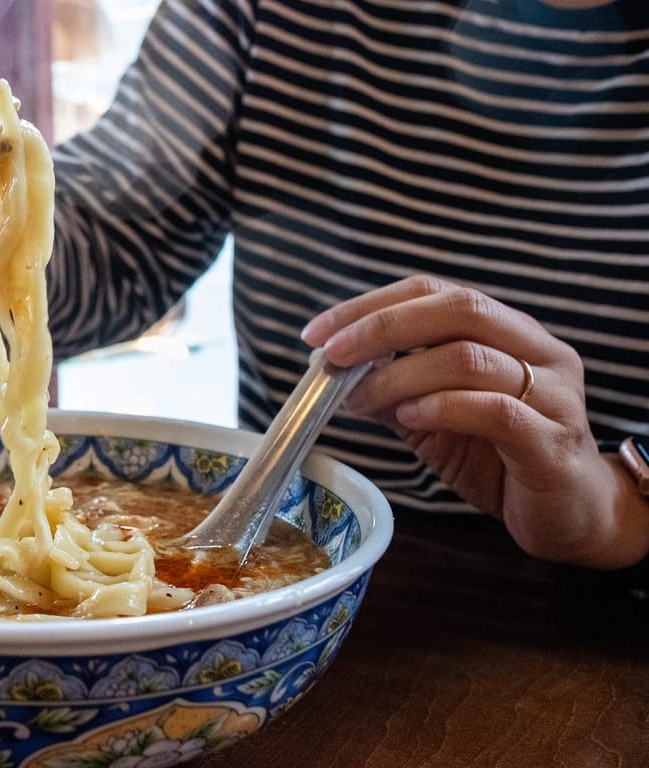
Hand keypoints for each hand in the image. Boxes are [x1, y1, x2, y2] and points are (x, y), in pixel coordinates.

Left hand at [301, 275, 648, 569]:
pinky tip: (407, 417)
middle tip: (332, 356)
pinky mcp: (553, 441)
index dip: (372, 305)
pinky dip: (442, 407)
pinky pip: (496, 410)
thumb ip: (395, 389)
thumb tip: (335, 372)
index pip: (436, 293)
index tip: (317, 332)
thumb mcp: (434, 417)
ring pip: (471, 358)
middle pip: (459, 308)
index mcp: (509, 331)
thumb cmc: (500, 458)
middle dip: (383, 327)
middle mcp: (538, 350)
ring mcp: (553, 394)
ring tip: (360, 399)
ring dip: (400, 375)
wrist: (572, 515)